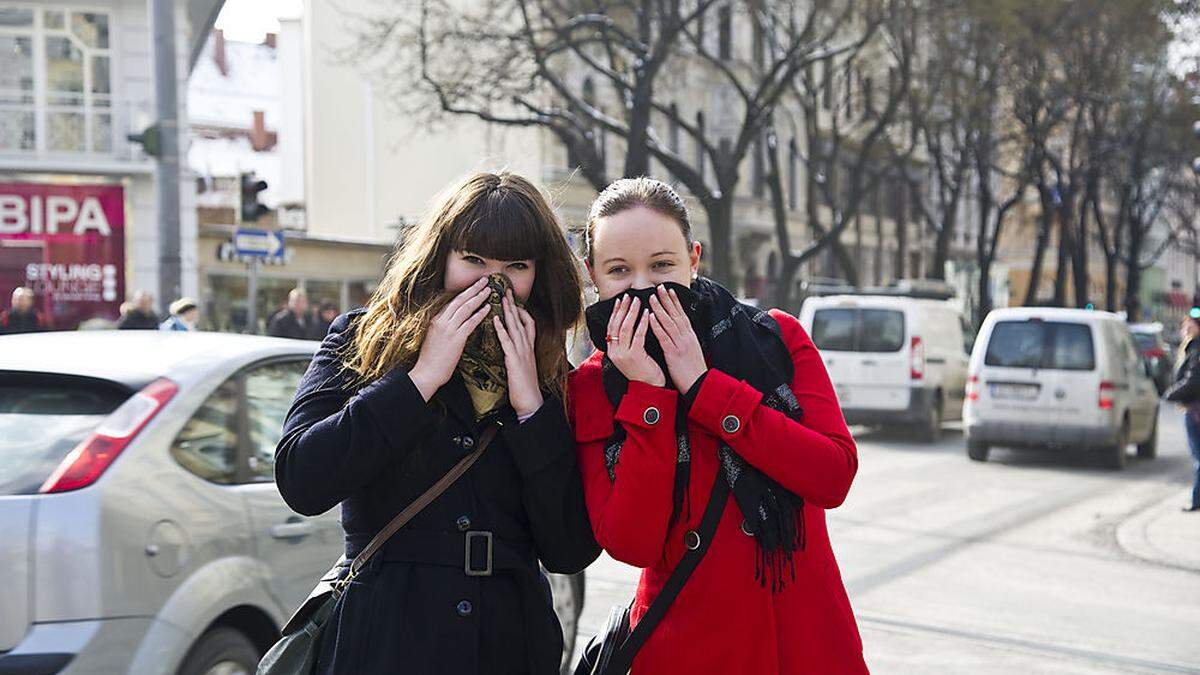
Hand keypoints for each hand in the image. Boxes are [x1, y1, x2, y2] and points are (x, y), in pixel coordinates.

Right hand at [409, 277, 491, 400]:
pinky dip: (480, 314)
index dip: (465, 293)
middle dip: (473, 289)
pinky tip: (488, 308)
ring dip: (478, 297)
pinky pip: (470, 323)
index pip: (452, 302)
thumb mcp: (434, 338)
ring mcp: (448, 329)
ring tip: (488, 290)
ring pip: (466, 308)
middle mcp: (441, 321)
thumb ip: (444, 328)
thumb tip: (455, 323)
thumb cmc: (431, 359)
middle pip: (460, 300)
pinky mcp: (456, 339)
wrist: (427, 373)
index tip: (474, 286)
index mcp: (436, 320)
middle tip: (484, 280)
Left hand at [494, 289, 543, 416]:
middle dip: (514, 304)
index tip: (514, 302)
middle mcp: (527, 347)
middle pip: (521, 320)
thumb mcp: (523, 367)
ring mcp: (522, 353)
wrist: (530, 402)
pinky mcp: (515, 360)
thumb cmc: (524, 388)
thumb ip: (519, 356)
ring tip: (502, 297)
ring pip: (516, 326)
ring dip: (508, 311)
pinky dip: (502, 329)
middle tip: (506, 290)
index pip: (529, 324)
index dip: (522, 311)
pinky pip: (508, 341)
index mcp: (529, 349)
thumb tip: (512, 350)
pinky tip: (495, 319)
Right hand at [606, 295, 666, 386]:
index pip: (611, 327)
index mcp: (612, 351)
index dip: (616, 313)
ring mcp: (623, 354)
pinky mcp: (634, 356)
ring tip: (638, 301)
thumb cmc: (644, 370)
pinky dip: (642, 323)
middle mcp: (615, 352)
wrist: (650, 387)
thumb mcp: (630, 355)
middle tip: (629, 296)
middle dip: (623, 309)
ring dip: (632, 312)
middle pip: (616, 325)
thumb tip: (626, 323)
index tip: (621, 300)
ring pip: (625, 328)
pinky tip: (647, 314)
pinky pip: (638, 335)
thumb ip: (625, 342)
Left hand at [648, 285, 706, 392]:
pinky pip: (664, 337)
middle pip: (675, 314)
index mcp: (690, 336)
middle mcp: (686, 337)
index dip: (675, 302)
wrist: (699, 384)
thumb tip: (679, 331)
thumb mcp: (691, 351)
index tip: (669, 290)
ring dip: (659, 308)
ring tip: (652, 297)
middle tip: (659, 286)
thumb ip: (684, 340)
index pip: (682, 314)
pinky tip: (650, 317)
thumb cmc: (693, 370)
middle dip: (667, 300)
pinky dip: (657, 326)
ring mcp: (680, 344)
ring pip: (669, 322)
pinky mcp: (673, 353)